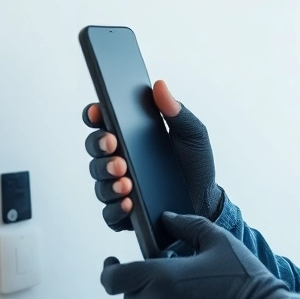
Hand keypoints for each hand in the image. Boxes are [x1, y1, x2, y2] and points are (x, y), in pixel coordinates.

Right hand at [83, 80, 225, 230]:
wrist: (206, 200)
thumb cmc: (194, 164)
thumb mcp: (192, 134)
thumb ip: (177, 112)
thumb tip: (160, 86)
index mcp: (130, 135)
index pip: (102, 121)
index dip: (94, 114)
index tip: (97, 111)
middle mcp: (118, 159)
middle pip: (94, 148)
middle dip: (99, 145)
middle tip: (113, 145)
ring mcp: (117, 186)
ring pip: (98, 181)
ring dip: (108, 178)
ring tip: (125, 179)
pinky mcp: (123, 213)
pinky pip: (109, 212)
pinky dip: (116, 208)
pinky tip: (128, 202)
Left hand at [101, 212, 287, 298]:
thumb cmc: (244, 283)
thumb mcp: (220, 243)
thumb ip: (189, 226)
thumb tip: (167, 219)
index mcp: (160, 275)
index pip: (114, 277)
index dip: (110, 271)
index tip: (113, 265)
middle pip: (130, 298)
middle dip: (147, 291)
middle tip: (176, 289)